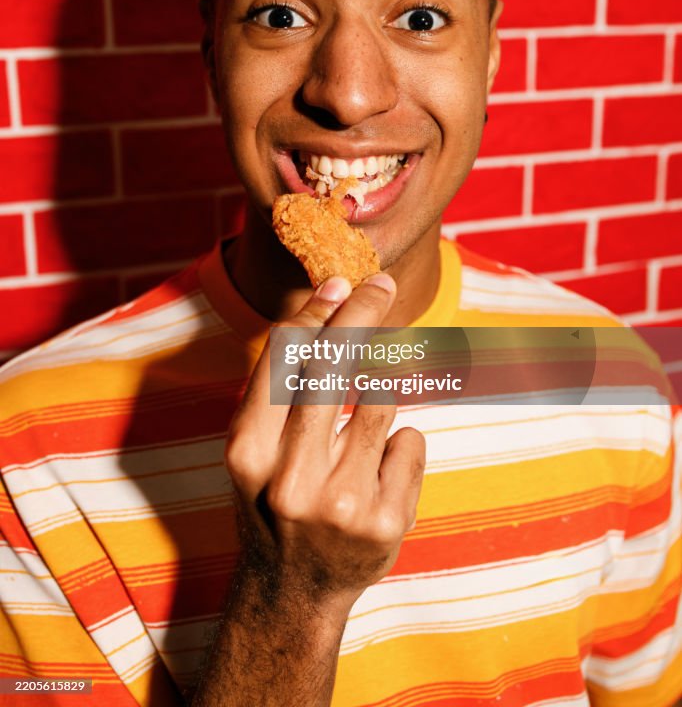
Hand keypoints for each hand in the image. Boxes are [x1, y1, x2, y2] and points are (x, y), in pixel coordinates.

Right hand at [225, 273, 425, 618]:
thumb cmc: (274, 498)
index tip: (342, 283)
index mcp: (247, 451)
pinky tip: (375, 479)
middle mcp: (290, 477)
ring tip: (358, 434)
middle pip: (335, 365)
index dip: (318, 311)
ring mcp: (341, 503)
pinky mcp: (385, 522)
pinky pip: (410, 442)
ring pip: (381, 399)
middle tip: (383, 284)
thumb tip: (331, 297)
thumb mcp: (254, 447)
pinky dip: (399, 448)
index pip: (286, 358)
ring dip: (378, 398)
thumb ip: (283, 382)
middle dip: (363, 314)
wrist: (292, 593)